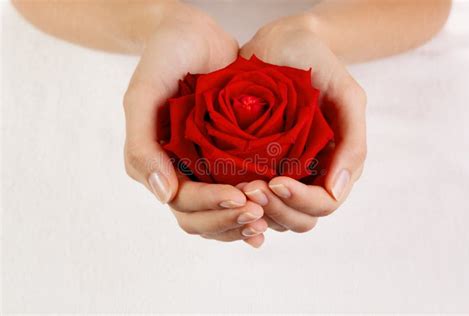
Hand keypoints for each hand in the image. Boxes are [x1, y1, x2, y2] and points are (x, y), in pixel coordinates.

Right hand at [123, 3, 265, 246]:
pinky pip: (236, 194)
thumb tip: (163, 195)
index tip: (240, 199)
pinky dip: (250, 207)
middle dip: (228, 220)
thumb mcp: (144, 94)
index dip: (210, 206)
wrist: (193, 32)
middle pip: (200, 217)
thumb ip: (142, 143)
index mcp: (153, 162)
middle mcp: (177, 170)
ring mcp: (201, 166)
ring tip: (267, 217)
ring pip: (218, 214)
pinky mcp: (224, 158)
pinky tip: (271, 210)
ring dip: (240, 222)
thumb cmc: (165, 57)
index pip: (181, 201)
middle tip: (259, 215)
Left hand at [239, 13, 366, 231]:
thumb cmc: (316, 63)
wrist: (281, 41)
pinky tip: (227, 191)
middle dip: (276, 209)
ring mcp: (283, 173)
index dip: (300, 201)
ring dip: (257, 210)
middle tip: (250, 189)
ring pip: (273, 215)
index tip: (275, 182)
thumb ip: (352, 143)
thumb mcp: (346, 96)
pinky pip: (251, 198)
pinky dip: (241, 203)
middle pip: (298, 218)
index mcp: (335, 166)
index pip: (323, 204)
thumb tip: (337, 191)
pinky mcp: (256, 166)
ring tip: (238, 189)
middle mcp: (310, 176)